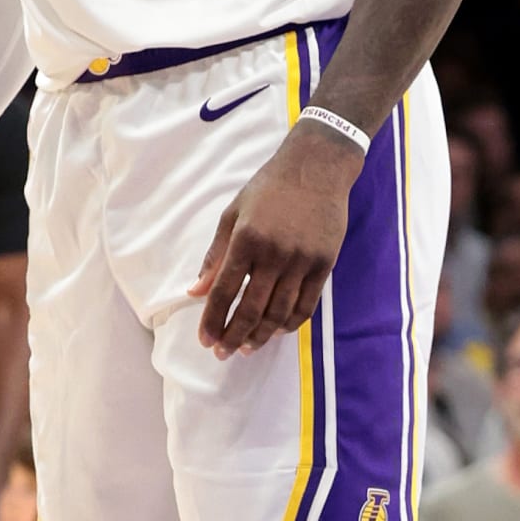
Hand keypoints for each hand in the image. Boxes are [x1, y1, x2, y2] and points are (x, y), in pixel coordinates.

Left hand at [191, 121, 360, 355]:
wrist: (318, 166)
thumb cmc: (270, 187)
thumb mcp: (234, 213)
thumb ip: (215, 255)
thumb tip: (195, 292)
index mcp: (246, 239)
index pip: (224, 291)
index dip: (212, 320)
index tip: (205, 340)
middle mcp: (274, 253)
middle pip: (251, 309)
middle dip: (233, 337)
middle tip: (222, 354)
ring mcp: (302, 260)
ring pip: (279, 312)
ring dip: (260, 336)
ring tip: (247, 347)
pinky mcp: (325, 263)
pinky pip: (306, 304)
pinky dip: (290, 323)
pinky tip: (277, 330)